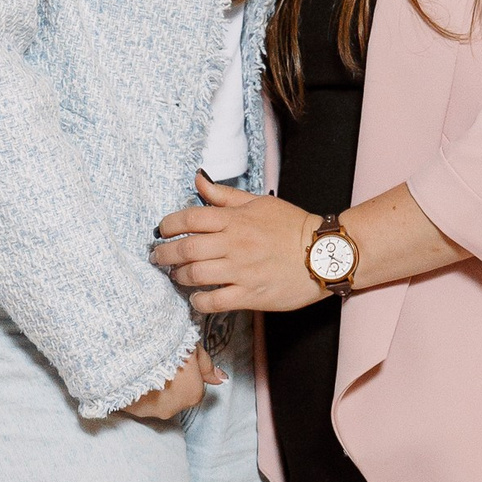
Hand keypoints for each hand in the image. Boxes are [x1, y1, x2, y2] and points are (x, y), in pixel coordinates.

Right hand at [118, 345, 222, 420]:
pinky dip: (136, 390)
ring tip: (144, 366)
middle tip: (160, 361)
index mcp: (192, 394)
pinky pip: (136, 400)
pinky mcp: (128, 410)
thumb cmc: (163, 344)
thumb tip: (221, 379)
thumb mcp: (191, 347)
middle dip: (171, 382)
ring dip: (153, 387)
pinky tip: (131, 373)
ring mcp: (149, 412)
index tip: (176, 357)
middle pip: (176, 395)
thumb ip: (207, 365)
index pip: (194, 385)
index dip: (186, 369)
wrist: (125, 348)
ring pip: (155, 399)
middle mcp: (172, 409)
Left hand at [153, 174, 325, 314]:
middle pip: (186, 248)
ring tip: (176, 275)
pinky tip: (197, 298)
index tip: (162, 231)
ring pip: (196, 274)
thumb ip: (225, 195)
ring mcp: (242, 271)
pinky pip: (215, 301)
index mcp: (236, 220)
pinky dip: (199, 301)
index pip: (190, 218)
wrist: (324, 254)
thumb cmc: (292, 226)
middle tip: (158, 257)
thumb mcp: (259, 203)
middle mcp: (235, 244)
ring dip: (179, 276)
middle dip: (165, 253)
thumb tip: (198, 180)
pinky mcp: (251, 294)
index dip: (169, 224)